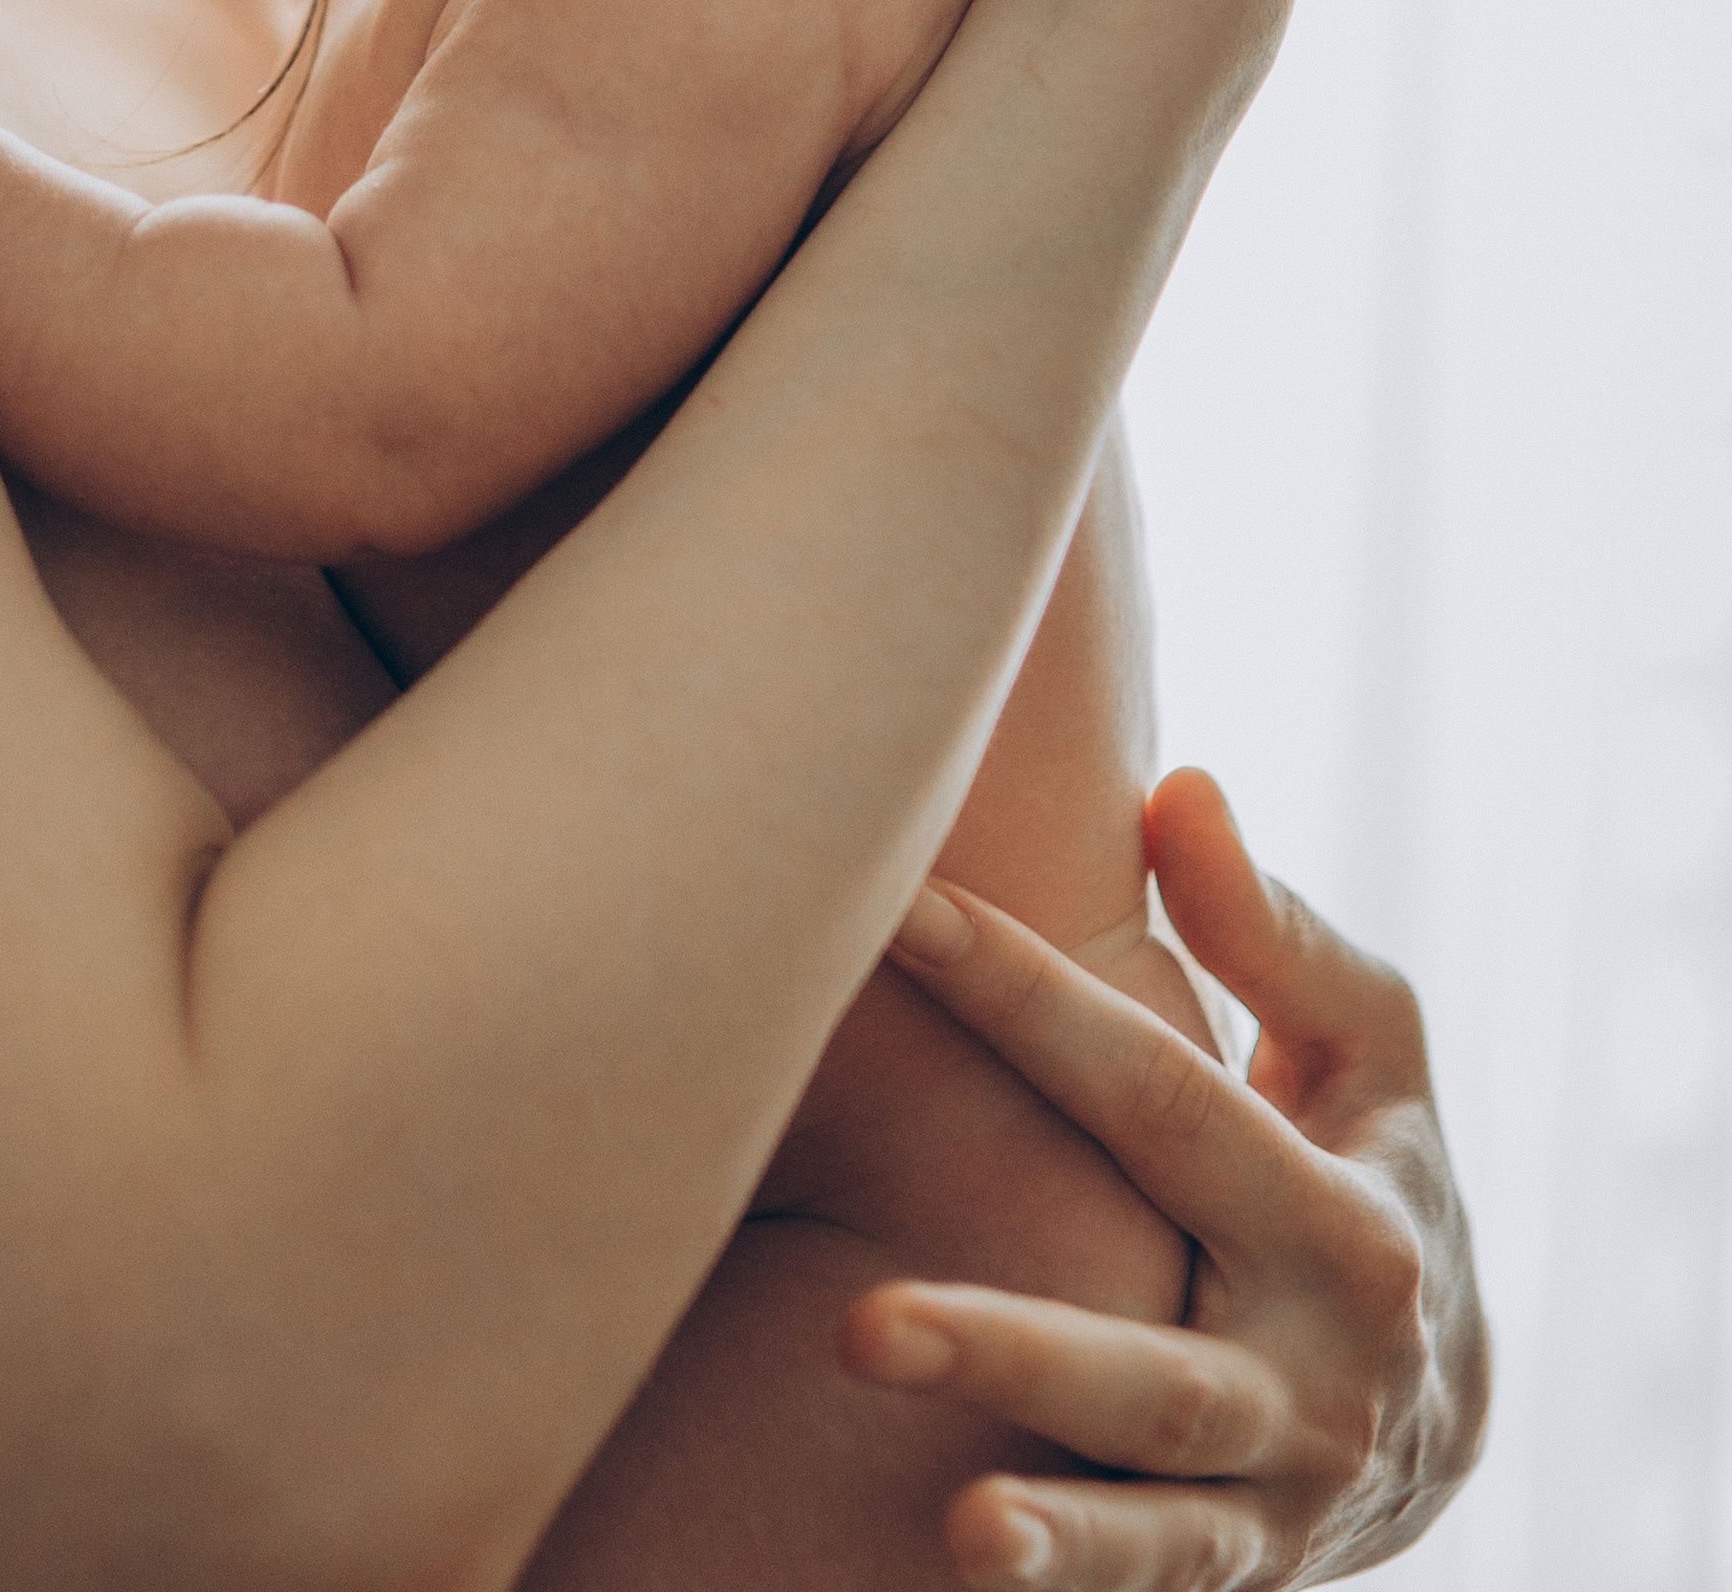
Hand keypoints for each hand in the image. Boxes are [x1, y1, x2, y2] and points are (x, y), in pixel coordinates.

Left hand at [839, 772, 1487, 1585]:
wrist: (1444, 1411)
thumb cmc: (1366, 1165)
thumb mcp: (1369, 1050)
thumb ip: (1271, 931)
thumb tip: (1178, 787)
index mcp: (1339, 1220)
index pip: (1157, 1098)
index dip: (1024, 998)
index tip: (899, 915)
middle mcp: (1313, 1375)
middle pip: (1150, 1368)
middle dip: (1006, 1349)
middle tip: (857, 1328)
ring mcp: (1273, 1497)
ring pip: (1158, 1524)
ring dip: (1056, 1539)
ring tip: (957, 1528)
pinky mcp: (1232, 1577)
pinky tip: (959, 1574)